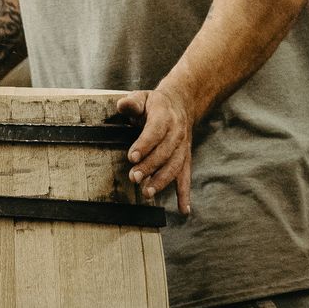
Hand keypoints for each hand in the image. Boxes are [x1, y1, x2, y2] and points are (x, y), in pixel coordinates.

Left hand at [116, 84, 197, 214]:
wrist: (182, 104)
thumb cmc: (155, 104)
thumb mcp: (142, 97)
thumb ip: (132, 102)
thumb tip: (122, 105)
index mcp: (165, 116)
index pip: (156, 131)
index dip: (145, 144)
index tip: (132, 157)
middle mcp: (177, 133)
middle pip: (165, 152)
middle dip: (149, 166)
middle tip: (134, 178)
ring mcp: (183, 148)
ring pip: (175, 166)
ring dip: (162, 181)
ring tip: (147, 193)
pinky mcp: (185, 159)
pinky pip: (186, 177)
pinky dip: (185, 194)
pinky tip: (183, 210)